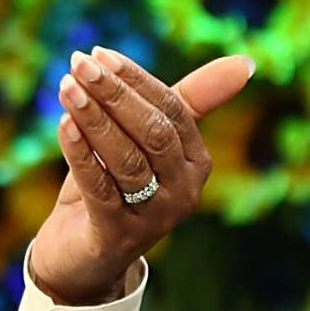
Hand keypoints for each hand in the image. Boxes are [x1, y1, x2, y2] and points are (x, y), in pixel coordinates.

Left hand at [25, 47, 255, 304]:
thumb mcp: (143, 143)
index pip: (173, 109)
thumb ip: (181, 101)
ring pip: (126, 158)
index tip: (100, 53)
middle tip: (79, 63)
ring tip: (66, 87)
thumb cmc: (113, 187)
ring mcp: (154, 217)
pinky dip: (81, 153)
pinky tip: (63, 124)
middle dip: (115, 94)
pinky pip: (100, 188)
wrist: (80, 257)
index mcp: (196, 162)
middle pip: (153, 132)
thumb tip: (246, 63)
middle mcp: (183, 190)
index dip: (136, 79)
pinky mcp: (118, 235)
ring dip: (94, 118)